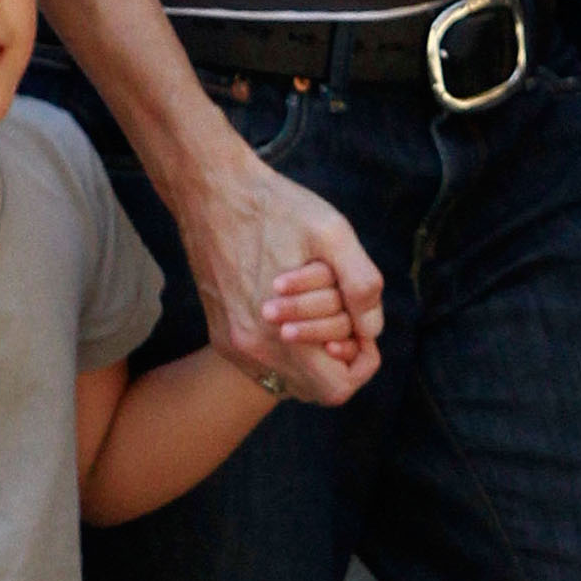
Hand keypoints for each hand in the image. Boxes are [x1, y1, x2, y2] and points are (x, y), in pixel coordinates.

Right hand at [176, 144, 383, 406]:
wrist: (210, 192)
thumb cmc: (276, 208)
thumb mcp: (334, 233)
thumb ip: (362, 285)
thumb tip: (370, 329)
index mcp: (279, 336)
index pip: (337, 388)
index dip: (361, 362)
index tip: (361, 328)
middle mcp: (251, 351)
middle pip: (315, 387)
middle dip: (337, 353)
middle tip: (342, 312)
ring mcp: (232, 345)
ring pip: (289, 376)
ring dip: (311, 351)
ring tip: (317, 305)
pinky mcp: (220, 334)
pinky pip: (264, 361)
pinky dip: (285, 344)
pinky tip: (290, 306)